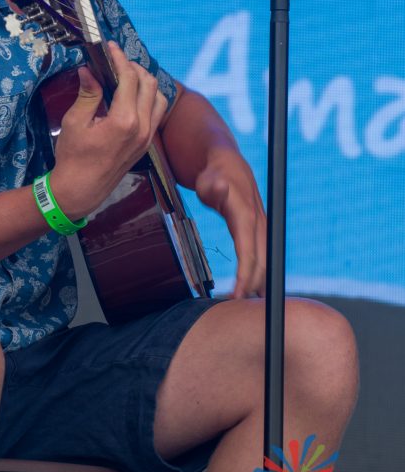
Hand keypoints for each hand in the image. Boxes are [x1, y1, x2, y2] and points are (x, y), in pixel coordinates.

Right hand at [49, 42, 167, 220]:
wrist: (81, 190)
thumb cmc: (73, 158)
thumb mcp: (75, 122)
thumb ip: (88, 94)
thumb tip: (89, 70)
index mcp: (124, 121)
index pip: (129, 78)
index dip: (119, 59)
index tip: (110, 48)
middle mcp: (141, 127)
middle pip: (149, 83)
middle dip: (133, 67)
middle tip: (115, 62)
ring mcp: (147, 136)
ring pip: (158, 96)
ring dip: (145, 82)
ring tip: (125, 77)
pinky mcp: (146, 143)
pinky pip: (157, 112)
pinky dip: (149, 97)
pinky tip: (131, 95)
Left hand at [195, 147, 266, 298]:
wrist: (225, 162)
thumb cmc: (213, 173)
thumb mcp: (208, 178)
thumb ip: (212, 186)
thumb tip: (217, 187)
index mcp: (246, 213)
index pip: (249, 250)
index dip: (246, 274)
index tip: (239, 295)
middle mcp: (258, 222)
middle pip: (261, 260)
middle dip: (253, 286)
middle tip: (239, 309)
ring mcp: (260, 226)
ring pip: (264, 259)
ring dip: (259, 282)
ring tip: (249, 305)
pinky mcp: (257, 229)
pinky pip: (260, 255)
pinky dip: (257, 272)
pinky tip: (252, 289)